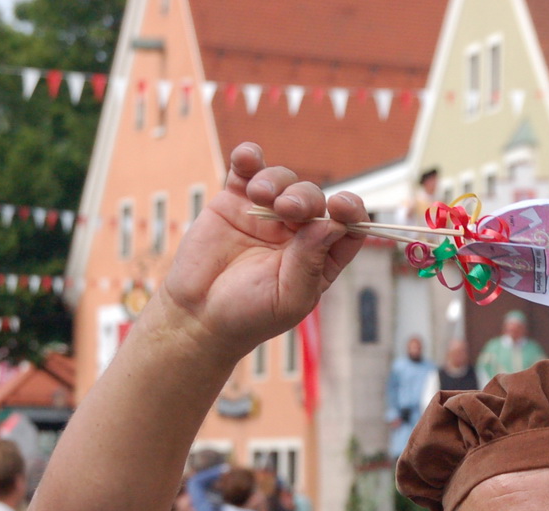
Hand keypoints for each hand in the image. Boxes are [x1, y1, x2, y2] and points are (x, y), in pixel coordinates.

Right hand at [162, 142, 368, 361]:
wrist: (198, 314)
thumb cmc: (248, 315)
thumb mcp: (288, 298)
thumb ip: (310, 262)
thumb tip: (333, 224)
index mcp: (319, 257)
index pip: (347, 227)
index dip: (350, 211)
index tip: (340, 206)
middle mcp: (297, 232)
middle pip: (314, 198)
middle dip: (304, 197)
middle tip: (286, 208)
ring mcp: (266, 214)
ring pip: (284, 180)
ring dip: (276, 180)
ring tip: (259, 195)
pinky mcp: (235, 201)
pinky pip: (247, 170)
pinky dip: (249, 157)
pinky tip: (247, 157)